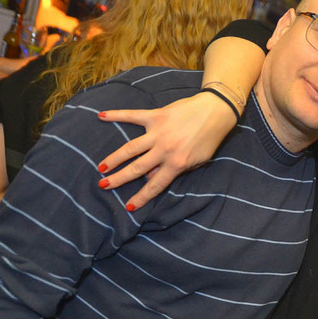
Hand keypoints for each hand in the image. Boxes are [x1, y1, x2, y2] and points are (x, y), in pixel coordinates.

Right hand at [95, 92, 239, 210]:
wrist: (216, 112)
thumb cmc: (208, 139)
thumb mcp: (198, 161)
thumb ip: (176, 170)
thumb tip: (152, 176)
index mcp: (177, 164)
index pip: (155, 185)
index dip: (141, 197)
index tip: (128, 206)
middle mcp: (165, 150)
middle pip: (137, 168)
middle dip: (119, 179)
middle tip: (103, 186)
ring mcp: (159, 133)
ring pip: (130, 148)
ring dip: (113, 158)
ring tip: (101, 168)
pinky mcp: (156, 116)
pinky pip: (132, 116)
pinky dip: (116, 115)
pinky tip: (102, 116)